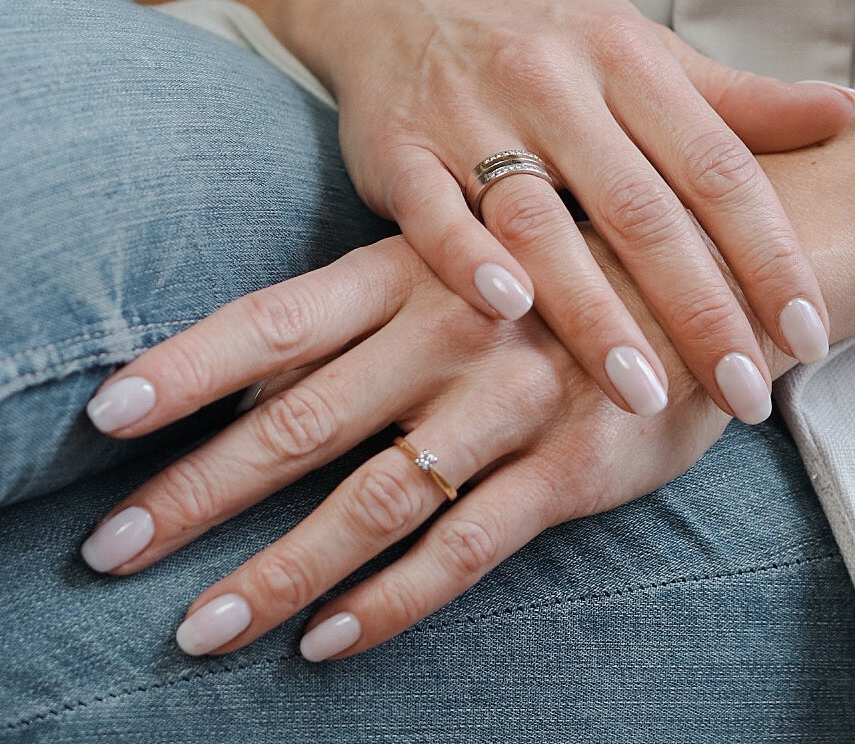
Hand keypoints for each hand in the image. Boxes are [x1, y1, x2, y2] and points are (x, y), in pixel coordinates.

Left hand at [80, 232, 760, 659]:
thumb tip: (248, 377)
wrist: (699, 275)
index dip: (185, 366)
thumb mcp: (455, 261)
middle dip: (200, 494)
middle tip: (115, 550)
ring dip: (280, 570)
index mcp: (411, 272)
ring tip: (202, 627)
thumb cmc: (554, 268)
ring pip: (373, 501)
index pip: (273, 320)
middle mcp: (450, 336)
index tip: (107, 418)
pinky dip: (392, 601)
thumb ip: (361, 315)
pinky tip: (326, 641)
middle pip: (301, 423)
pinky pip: (466, 548)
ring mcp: (510, 406)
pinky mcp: (571, 469)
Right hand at [275, 0, 851, 421]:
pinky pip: (433, 213)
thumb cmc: (536, 39)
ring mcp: (469, 117)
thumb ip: (731, 97)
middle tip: (743, 391)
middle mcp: (552, 86)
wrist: (403, 0)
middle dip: (697, 307)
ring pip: (540, 220)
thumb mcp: (636, 48)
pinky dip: (467, 260)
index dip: (769, 252)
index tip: (805, 331)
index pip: (716, 164)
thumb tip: (844, 113)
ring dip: (592, 311)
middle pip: (638, 207)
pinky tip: (508, 309)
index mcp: (625, 58)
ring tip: (644, 391)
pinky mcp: (400, 152)